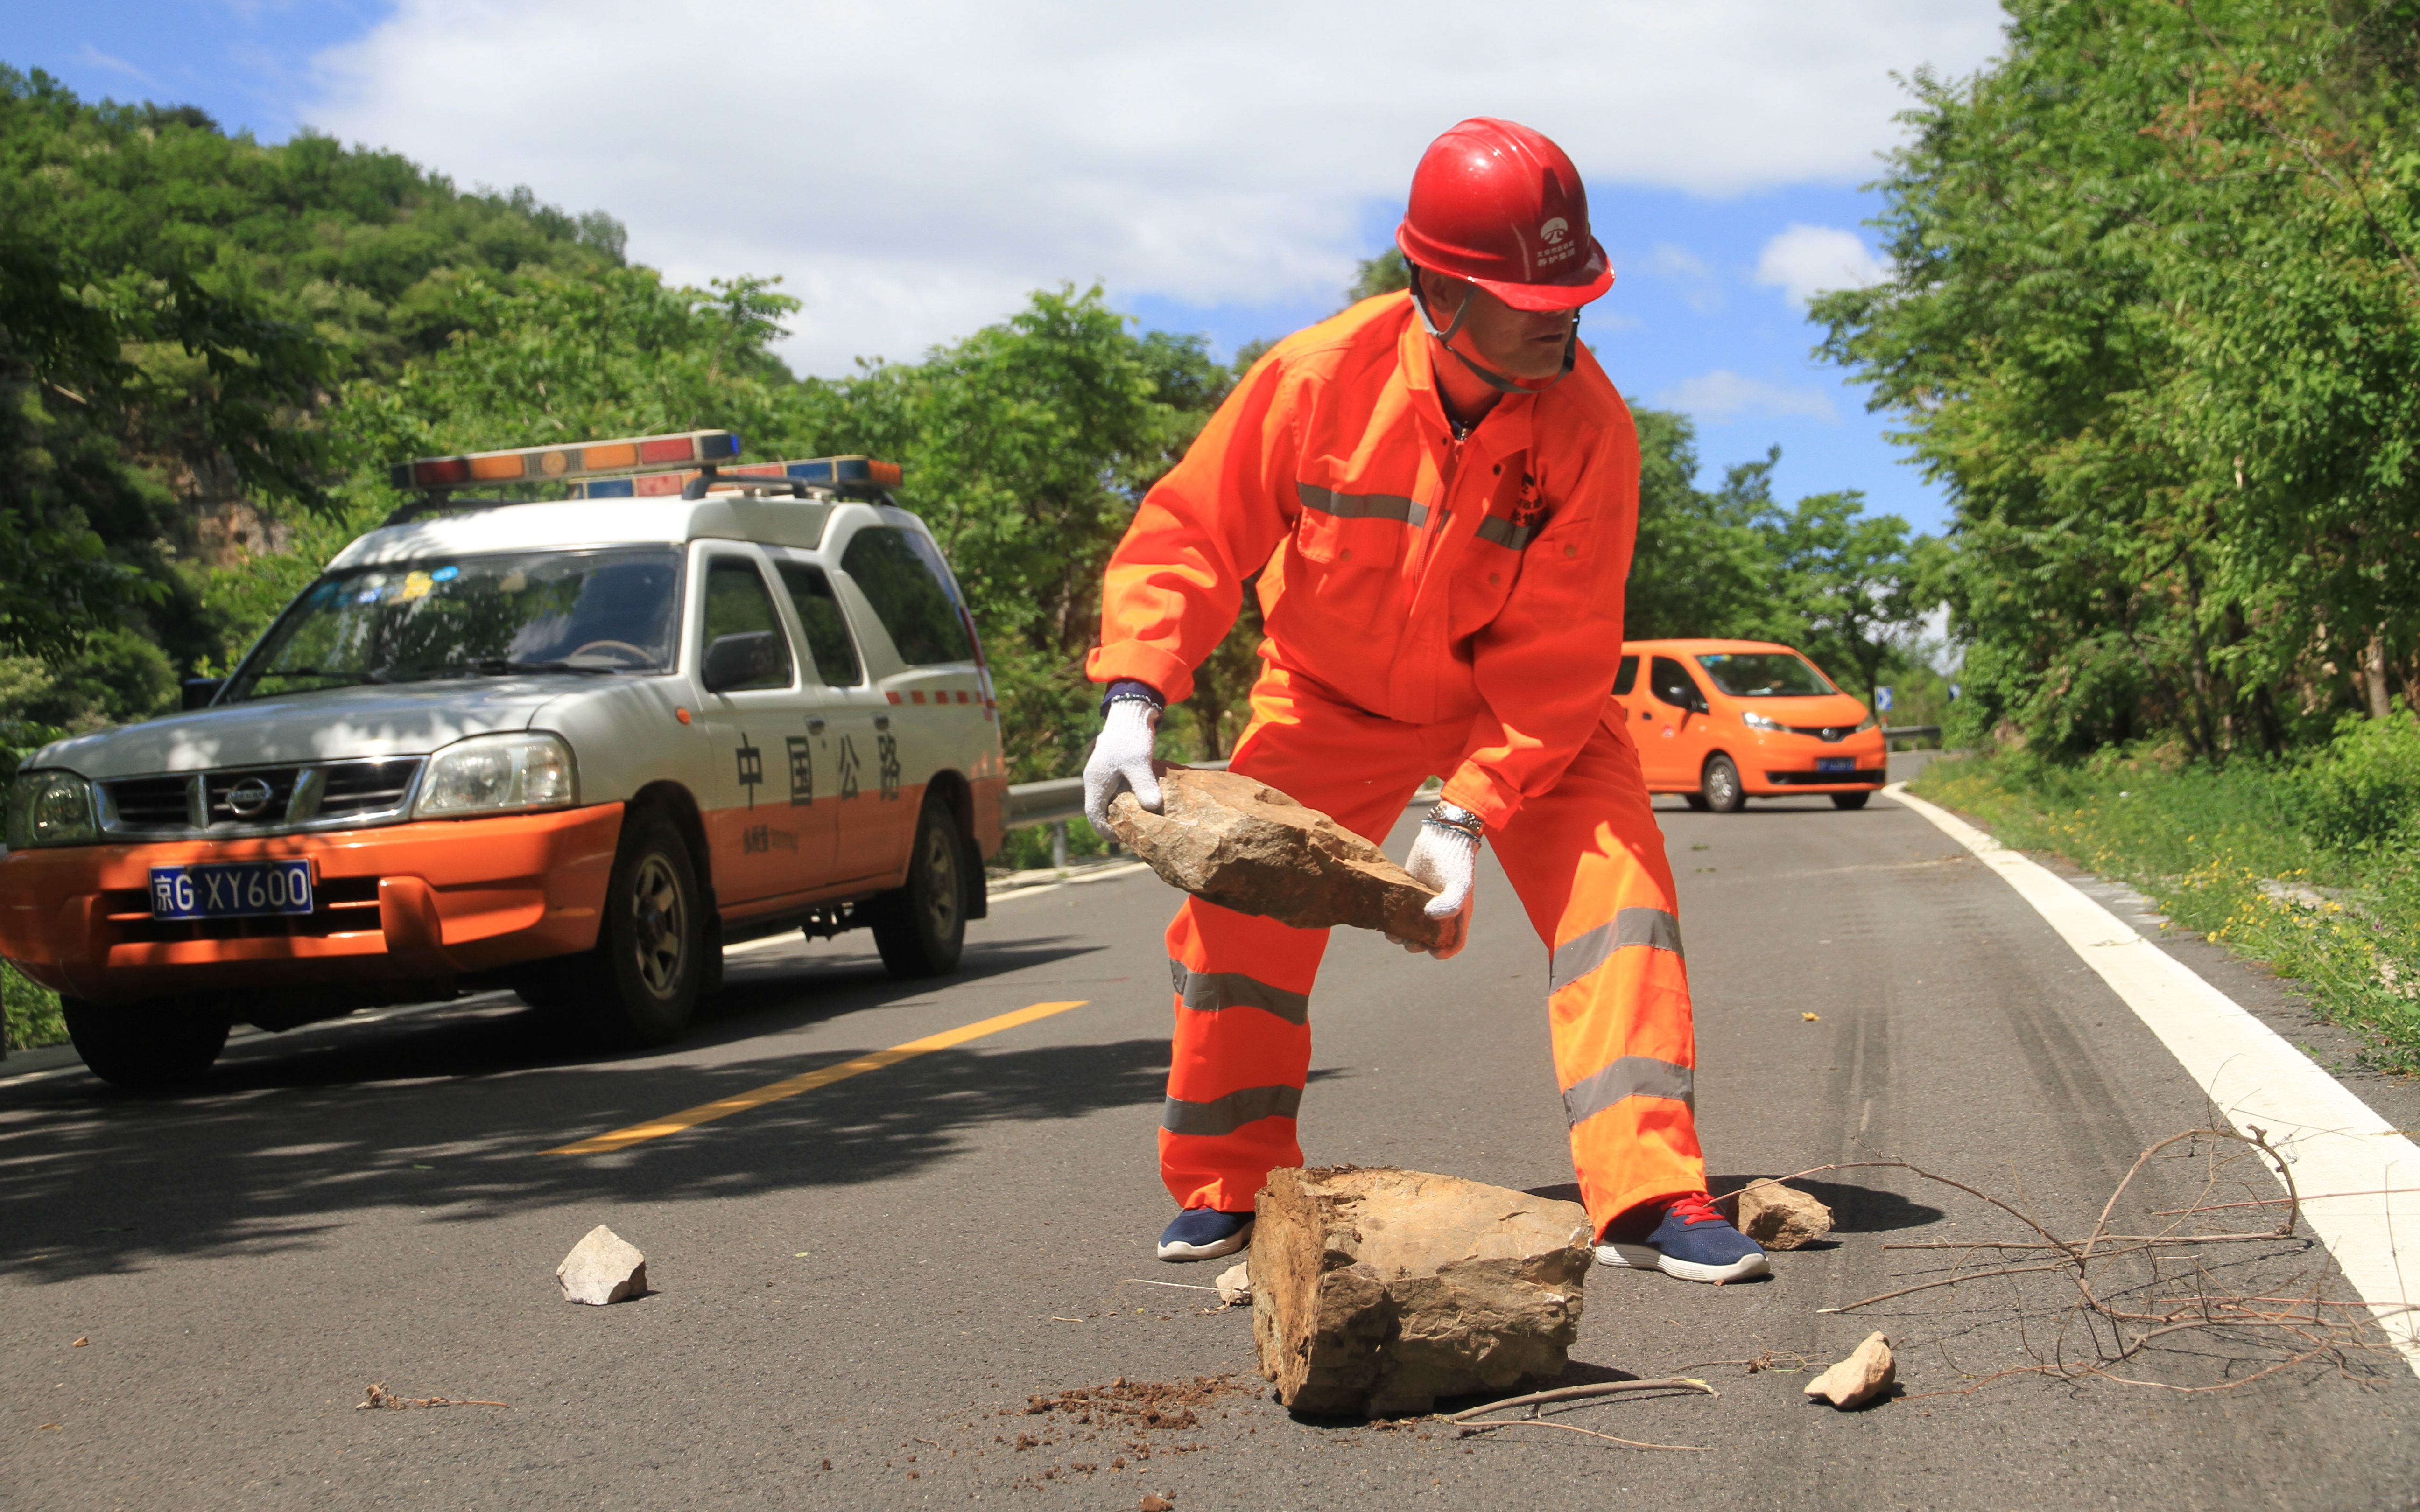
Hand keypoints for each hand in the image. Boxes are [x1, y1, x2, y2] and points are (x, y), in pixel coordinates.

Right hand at [1083, 696, 1162, 831]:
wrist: (1130, 712)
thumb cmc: (1131, 737)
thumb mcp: (1140, 763)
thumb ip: (1144, 786)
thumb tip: (1153, 808)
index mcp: (1096, 782)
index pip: (1093, 815)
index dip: (1105, 831)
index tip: (1123, 839)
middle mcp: (1095, 779)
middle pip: (1099, 810)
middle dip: (1113, 824)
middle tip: (1133, 833)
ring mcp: (1103, 773)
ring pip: (1107, 800)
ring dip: (1120, 811)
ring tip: (1139, 820)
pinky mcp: (1113, 767)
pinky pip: (1115, 790)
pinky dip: (1125, 799)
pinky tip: (1142, 800)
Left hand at [1391, 804, 1479, 959]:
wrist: (1441, 837)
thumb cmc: (1455, 862)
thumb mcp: (1459, 883)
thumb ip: (1451, 902)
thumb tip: (1430, 917)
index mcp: (1457, 914)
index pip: (1455, 941)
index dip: (1445, 952)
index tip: (1434, 954)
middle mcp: (1441, 912)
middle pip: (1430, 939)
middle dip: (1418, 945)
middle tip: (1409, 943)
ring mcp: (1423, 903)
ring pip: (1412, 928)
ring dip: (1402, 936)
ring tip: (1393, 935)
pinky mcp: (1408, 893)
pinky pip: (1400, 912)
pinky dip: (1392, 920)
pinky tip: (1384, 920)